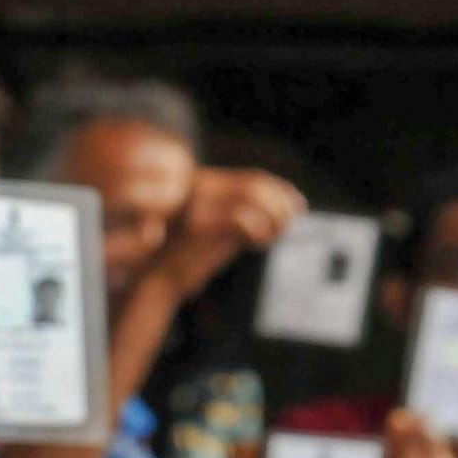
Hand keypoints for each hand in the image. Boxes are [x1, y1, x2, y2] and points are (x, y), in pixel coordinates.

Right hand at [151, 167, 304, 298]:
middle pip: (256, 185)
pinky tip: (255, 245)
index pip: (252, 177)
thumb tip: (287, 206)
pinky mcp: (199, 223)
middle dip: (282, 203)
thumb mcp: (220, 228)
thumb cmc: (191, 257)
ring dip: (274, 217)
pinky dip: (259, 230)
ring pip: (253, 198)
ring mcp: (197, 203)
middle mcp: (199, 186)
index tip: (299, 206)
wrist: (157, 280)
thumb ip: (244, 213)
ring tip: (273, 236)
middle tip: (291, 224)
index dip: (281, 190)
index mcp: (203, 183)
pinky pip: (243, 219)